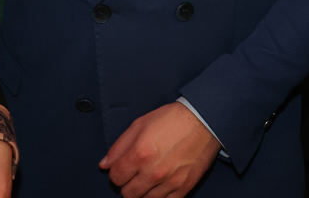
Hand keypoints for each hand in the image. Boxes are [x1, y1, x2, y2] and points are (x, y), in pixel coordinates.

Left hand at [99, 102, 220, 197]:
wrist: (203, 120)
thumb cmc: (172, 119)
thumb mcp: (140, 124)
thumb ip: (119, 146)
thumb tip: (104, 165)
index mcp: (140, 154)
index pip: (115, 177)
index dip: (116, 172)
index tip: (122, 168)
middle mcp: (153, 171)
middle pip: (128, 193)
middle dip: (128, 184)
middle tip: (135, 173)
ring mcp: (169, 182)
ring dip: (143, 191)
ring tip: (149, 177)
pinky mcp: (184, 187)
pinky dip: (160, 196)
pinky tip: (161, 185)